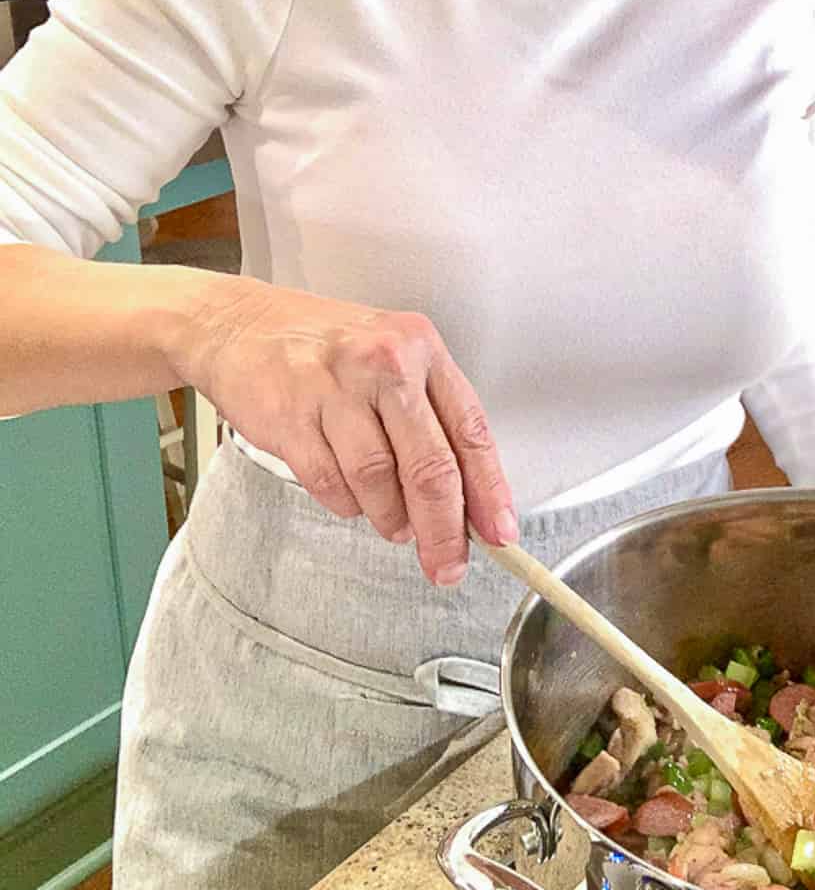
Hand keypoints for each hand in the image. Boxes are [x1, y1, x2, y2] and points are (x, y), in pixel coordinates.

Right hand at [172, 276, 515, 584]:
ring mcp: (335, 389)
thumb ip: (431, 419)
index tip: (498, 534)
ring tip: (392, 523)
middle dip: (444, 530)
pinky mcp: (292, 417)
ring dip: (390, 518)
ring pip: (379, 483)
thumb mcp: (393, 358)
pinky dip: (345, 504)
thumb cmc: (326, 348)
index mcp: (421, 348)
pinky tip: (348, 495)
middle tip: (447, 564)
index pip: (470, 431)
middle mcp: (384, 363)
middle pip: (429, 467)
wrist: (241, 325)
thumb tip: (465, 500)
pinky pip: (330, 485)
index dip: (489, 491)